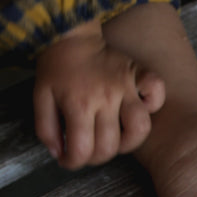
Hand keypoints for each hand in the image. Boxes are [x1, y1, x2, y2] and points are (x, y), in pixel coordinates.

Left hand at [33, 18, 165, 167]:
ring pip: (140, 127)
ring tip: (114, 138)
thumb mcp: (39, 97)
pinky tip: (139, 107)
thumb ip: (45, 129)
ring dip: (128, 142)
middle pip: (111, 146)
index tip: (68, 159)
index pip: (82, 149)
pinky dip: (154, 103)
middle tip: (87, 149)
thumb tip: (59, 153)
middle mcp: (105, 97)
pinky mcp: (137, 72)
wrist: (68, 34)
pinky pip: (157, 90)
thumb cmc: (55, 67)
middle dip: (96, 156)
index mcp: (78, 104)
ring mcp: (125, 85)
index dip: (73, 162)